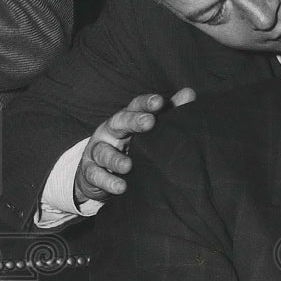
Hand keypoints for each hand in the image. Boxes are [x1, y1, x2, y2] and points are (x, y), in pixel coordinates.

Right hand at [73, 88, 195, 204]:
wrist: (100, 174)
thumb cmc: (130, 147)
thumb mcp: (147, 130)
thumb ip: (168, 113)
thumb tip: (189, 93)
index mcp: (126, 119)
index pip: (135, 106)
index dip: (146, 103)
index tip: (160, 102)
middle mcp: (110, 132)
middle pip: (119, 122)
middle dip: (133, 121)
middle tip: (149, 122)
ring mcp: (98, 151)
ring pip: (104, 151)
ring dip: (116, 159)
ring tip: (128, 166)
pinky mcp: (90, 171)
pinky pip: (96, 175)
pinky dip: (107, 181)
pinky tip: (120, 187)